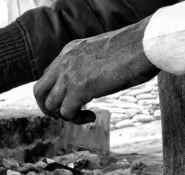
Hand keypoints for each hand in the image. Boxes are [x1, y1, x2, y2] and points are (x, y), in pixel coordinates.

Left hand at [33, 16, 158, 124]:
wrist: (144, 45)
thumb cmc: (134, 49)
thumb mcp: (102, 52)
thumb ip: (90, 64)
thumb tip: (92, 80)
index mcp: (70, 50)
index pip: (48, 74)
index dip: (54, 91)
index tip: (67, 100)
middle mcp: (64, 61)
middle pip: (39, 90)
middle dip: (46, 107)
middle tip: (60, 116)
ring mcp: (69, 75)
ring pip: (51, 104)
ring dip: (65, 116)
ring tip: (84, 116)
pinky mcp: (79, 89)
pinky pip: (67, 112)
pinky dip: (77, 119)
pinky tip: (92, 116)